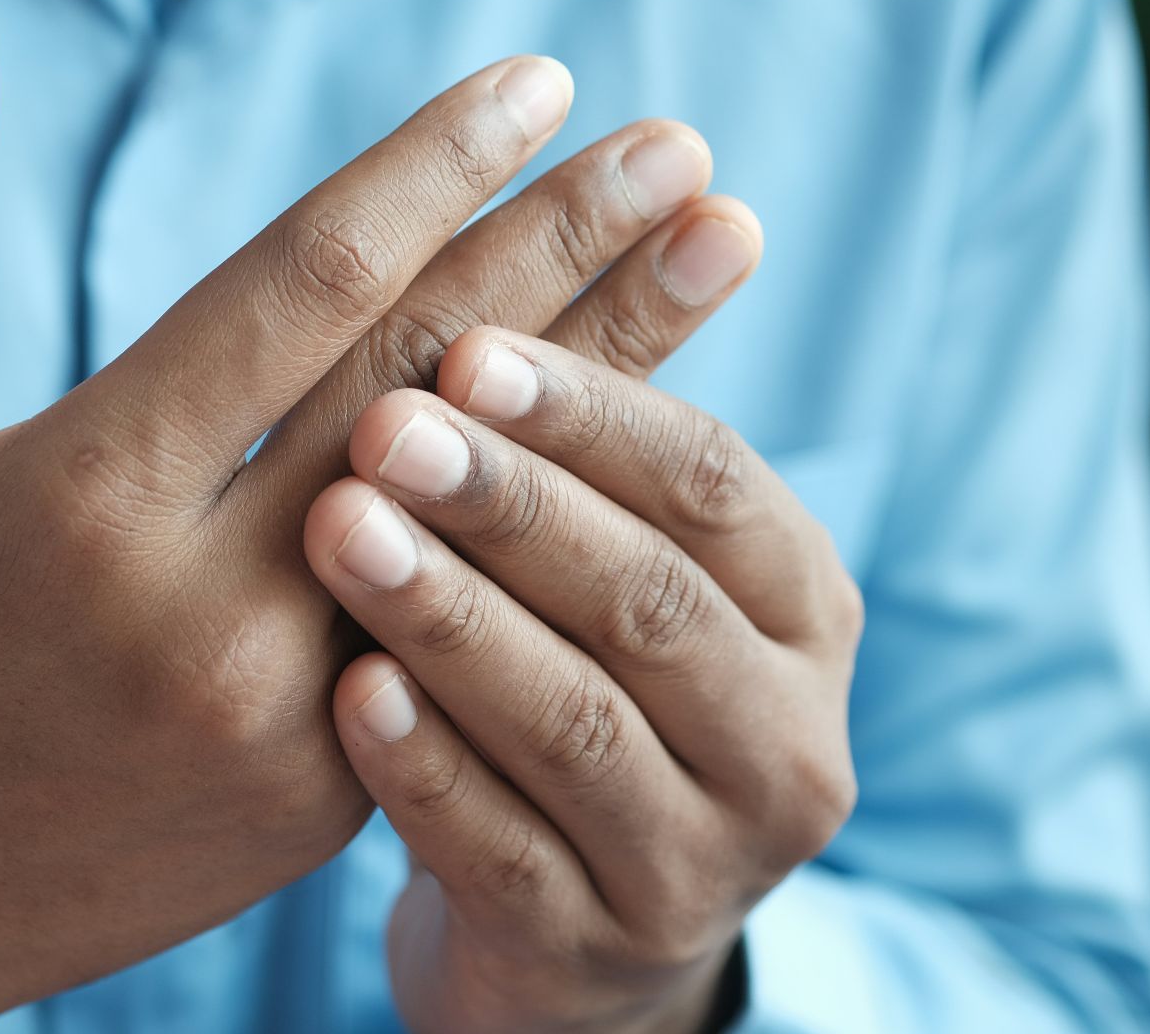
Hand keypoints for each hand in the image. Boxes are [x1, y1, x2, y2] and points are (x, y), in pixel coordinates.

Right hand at [0, 0, 729, 1030]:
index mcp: (73, 500)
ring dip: (615, 376)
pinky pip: (466, 620)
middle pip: (432, 391)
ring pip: (486, 515)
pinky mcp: (325, 793)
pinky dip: (549, 515)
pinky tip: (633, 425)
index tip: (538, 82)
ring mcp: (284, 721)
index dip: (434, 169)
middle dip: (573, 250)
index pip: (302, 290)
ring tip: (718, 254)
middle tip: (683, 151)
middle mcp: (200, 618)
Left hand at [304, 208, 864, 1032]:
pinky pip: (503, 857)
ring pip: (580, 728)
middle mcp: (786, 745)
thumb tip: (688, 192)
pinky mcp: (591, 957)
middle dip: (516, 504)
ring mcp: (698, 868)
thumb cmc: (588, 687)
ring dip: (457, 618)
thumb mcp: (629, 569)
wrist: (578, 927)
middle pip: (651, 603)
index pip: (718, 491)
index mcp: (807, 616)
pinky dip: (427, 769)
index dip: (600, 413)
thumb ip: (623, 433)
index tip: (471, 347)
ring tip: (342, 531)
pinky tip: (348, 694)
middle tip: (387, 426)